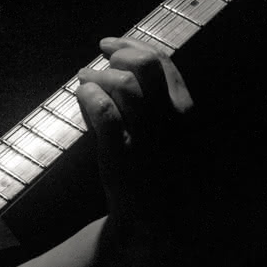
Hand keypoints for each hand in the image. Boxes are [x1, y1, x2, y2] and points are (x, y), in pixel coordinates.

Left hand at [75, 36, 193, 248]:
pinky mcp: (122, 152)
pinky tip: (81, 97)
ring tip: (84, 79)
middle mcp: (169, 119)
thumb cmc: (158, 173)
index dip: (132, 45)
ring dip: (97, 75)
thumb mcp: (169, 133)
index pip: (162, 62)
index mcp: (184, 110)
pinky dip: (88, 96)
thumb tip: (122, 66)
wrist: (153, 222)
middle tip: (99, 60)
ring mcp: (147, 134)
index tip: (110, 44)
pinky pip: (103, 110)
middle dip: (118, 55)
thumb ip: (154, 102)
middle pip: (145, 64)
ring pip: (122, 84)